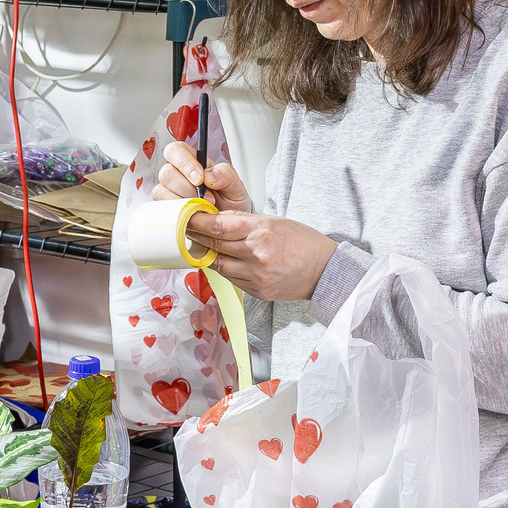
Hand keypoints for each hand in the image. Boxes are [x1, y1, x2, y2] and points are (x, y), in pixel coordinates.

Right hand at [154, 139, 251, 211]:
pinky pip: (164, 210)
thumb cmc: (230, 202)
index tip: (199, 179)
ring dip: (183, 201)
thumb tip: (209, 174)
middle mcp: (177, 174)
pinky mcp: (167, 210)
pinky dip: (179, 213)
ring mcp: (170, 192)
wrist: (231, 225)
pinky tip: (193, 215)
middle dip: (186, 187)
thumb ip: (226, 174)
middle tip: (206, 198)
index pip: (176, 151)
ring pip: (162, 191)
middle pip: (166, 172)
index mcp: (192, 160)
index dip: (184, 163)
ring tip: (202, 208)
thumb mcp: (235, 186)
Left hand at [155, 142, 337, 300]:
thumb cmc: (302, 243)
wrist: (324, 271)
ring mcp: (256, 275)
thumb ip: (243, 222)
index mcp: (262, 231)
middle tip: (183, 229)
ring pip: (218, 264)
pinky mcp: (256, 290)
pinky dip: (222, 268)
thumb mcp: (274, 221)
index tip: (186, 218)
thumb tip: (216, 219)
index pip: (218, 227)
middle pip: (214, 245)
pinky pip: (230, 278)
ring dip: (206, 254)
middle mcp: (257, 254)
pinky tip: (220, 260)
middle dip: (195, 236)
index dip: (197, 222)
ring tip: (199, 245)